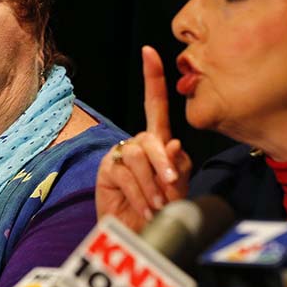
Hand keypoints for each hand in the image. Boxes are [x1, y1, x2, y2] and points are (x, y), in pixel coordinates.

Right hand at [96, 46, 191, 231]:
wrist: (139, 234)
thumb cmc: (162, 209)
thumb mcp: (178, 187)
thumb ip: (179, 166)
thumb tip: (173, 145)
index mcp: (157, 141)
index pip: (156, 104)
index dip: (153, 78)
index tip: (149, 52)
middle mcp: (137, 143)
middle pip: (150, 139)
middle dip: (163, 164)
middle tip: (170, 189)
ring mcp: (121, 154)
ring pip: (138, 158)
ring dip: (152, 185)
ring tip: (157, 205)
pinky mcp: (108, 169)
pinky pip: (126, 175)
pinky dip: (140, 194)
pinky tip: (145, 208)